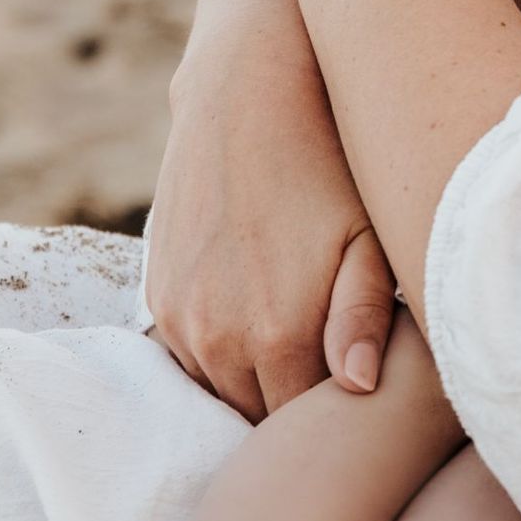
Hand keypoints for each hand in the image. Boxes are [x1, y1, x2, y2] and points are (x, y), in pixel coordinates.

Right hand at [148, 38, 399, 419]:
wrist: (246, 96)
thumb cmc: (326, 165)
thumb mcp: (364, 237)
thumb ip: (363, 319)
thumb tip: (358, 388)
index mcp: (278, 336)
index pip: (304, 423)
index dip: (334, 415)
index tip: (360, 390)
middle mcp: (217, 339)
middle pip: (260, 415)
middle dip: (295, 401)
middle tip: (332, 362)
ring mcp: (180, 318)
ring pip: (222, 389)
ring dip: (254, 378)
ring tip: (296, 333)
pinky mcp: (157, 296)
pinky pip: (191, 355)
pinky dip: (221, 351)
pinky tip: (256, 311)